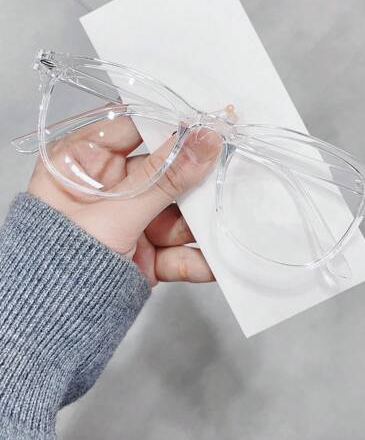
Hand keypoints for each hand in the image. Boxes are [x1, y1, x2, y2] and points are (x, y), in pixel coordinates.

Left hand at [28, 114, 221, 285]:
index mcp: (82, 164)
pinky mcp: (144, 252)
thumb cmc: (59, 261)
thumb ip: (165, 178)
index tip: (208, 122)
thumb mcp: (116, 213)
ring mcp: (128, 221)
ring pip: (176, 213)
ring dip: (200, 222)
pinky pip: (176, 250)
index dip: (170, 125)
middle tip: (228, 169)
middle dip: (194, 181)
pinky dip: (196, 259)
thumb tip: (204, 139)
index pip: (131, 129)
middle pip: (162, 173)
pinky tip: (214, 263)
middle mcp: (107, 189)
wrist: (50, 328)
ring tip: (229, 219)